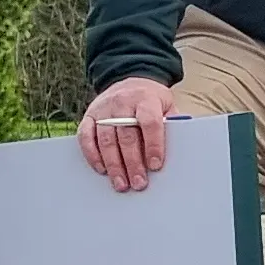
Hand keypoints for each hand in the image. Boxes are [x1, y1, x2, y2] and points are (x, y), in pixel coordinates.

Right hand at [79, 76, 176, 192]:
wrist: (130, 80)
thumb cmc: (151, 100)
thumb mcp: (167, 104)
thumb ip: (171, 123)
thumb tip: (178, 148)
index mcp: (146, 99)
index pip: (150, 122)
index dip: (153, 145)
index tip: (156, 165)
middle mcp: (122, 103)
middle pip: (126, 136)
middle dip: (133, 163)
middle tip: (138, 183)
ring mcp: (104, 109)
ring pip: (106, 140)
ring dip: (114, 165)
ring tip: (121, 184)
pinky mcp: (90, 116)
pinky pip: (86, 137)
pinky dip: (92, 155)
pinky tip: (102, 169)